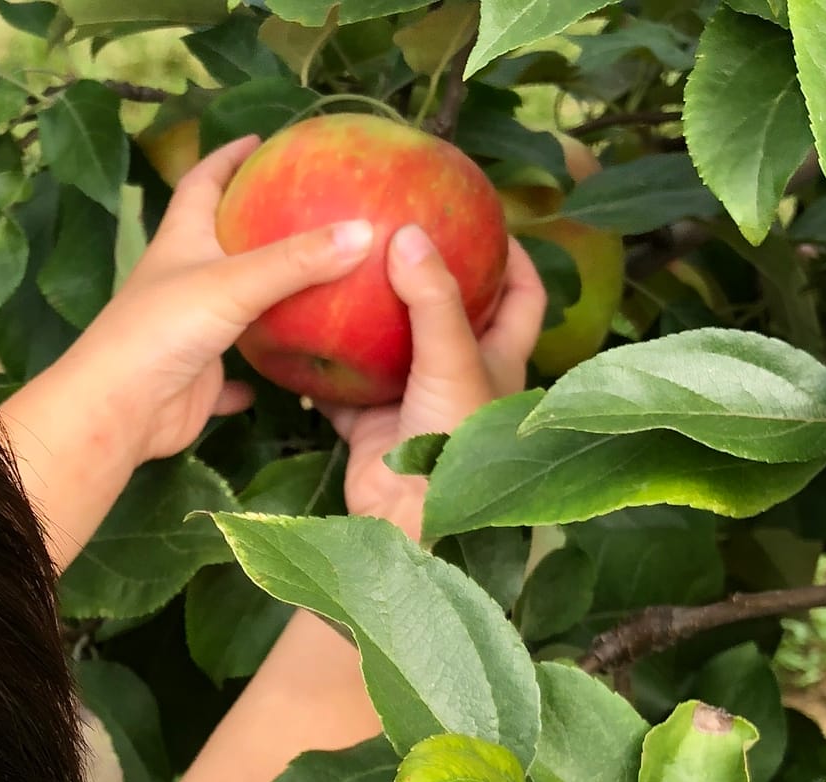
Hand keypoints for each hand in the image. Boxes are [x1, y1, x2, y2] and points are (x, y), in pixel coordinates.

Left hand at [51, 134, 376, 466]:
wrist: (120, 410)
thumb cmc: (163, 329)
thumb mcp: (233, 282)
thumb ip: (297, 260)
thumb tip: (365, 233)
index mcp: (181, 240)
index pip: (203, 182)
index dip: (228, 157)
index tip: (261, 138)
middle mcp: (183, 280)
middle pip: (220, 243)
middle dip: (255, 224)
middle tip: (304, 208)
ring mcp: (189, 332)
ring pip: (231, 308)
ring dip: (263, 299)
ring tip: (312, 282)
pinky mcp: (196, 378)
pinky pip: (232, 375)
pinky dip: (255, 373)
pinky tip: (287, 372)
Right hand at [321, 227, 547, 540]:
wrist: (411, 517)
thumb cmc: (454, 440)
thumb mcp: (453, 358)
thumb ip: (432, 298)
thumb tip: (407, 234)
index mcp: (498, 360)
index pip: (522, 297)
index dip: (513, 258)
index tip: (485, 220)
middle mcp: (457, 379)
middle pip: (450, 318)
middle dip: (428, 282)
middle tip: (400, 237)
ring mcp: (412, 405)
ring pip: (391, 353)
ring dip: (370, 324)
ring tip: (347, 274)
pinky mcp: (372, 430)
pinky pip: (343, 392)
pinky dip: (324, 371)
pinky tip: (303, 336)